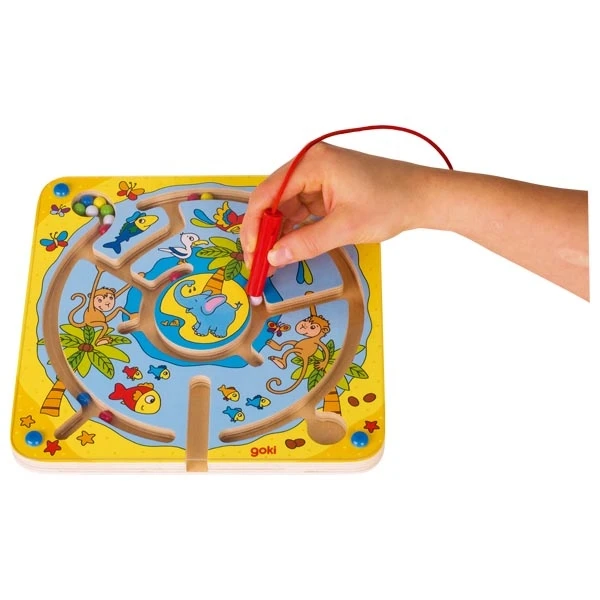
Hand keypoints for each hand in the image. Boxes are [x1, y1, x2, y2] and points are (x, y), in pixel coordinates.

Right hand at [240, 143, 441, 268]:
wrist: (424, 196)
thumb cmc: (391, 202)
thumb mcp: (345, 227)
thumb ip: (306, 243)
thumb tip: (273, 257)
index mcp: (312, 163)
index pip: (268, 193)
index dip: (255, 224)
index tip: (251, 251)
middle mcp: (310, 165)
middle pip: (273, 199)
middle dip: (264, 231)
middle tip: (258, 262)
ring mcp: (318, 177)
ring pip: (286, 207)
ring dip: (278, 233)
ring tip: (271, 262)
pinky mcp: (327, 189)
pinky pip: (301, 210)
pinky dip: (294, 230)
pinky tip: (288, 249)